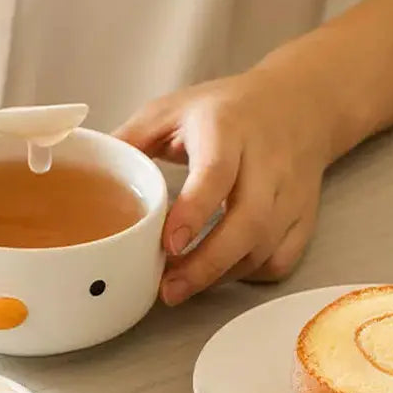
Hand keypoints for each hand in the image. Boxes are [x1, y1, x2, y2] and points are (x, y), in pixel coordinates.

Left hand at [115, 67, 331, 304]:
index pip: (217, 174)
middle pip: (248, 222)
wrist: (301, 103)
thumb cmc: (224, 109)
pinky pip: (281, 259)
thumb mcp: (172, 109)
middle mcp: (266, 162)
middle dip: (208, 264)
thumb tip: (86, 169)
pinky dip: (249, 275)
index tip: (168, 245)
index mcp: (228, 129)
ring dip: (222, 275)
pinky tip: (219, 274)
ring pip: (265, 247)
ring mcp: (291, 192)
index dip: (194, 212)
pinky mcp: (305, 216)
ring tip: (181, 286)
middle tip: (168, 289)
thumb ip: (130, 139)